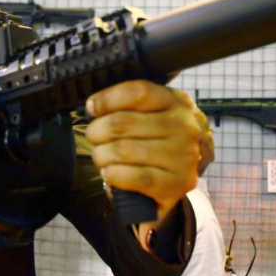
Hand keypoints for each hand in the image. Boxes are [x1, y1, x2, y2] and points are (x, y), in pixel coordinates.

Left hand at [85, 80, 200, 248]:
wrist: (181, 174)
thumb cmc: (156, 138)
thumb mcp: (150, 113)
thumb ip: (126, 105)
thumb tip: (93, 107)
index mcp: (176, 101)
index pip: (137, 92)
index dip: (107, 99)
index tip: (91, 108)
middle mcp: (184, 126)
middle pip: (123, 122)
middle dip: (97, 130)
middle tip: (93, 137)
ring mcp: (184, 156)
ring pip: (125, 150)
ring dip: (102, 154)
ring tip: (100, 156)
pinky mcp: (178, 182)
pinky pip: (136, 177)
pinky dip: (114, 174)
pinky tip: (109, 173)